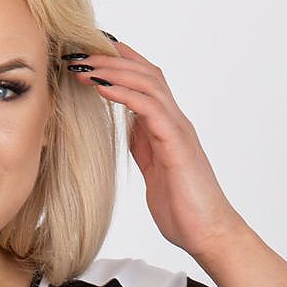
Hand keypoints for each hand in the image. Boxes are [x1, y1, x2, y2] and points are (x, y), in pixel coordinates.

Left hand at [64, 39, 247, 260]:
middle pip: (145, 73)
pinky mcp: (176, 145)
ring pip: (148, 83)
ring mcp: (178, 131)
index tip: (90, 53)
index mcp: (168, 128)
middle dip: (111, 59)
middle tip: (78, 53)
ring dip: (113, 71)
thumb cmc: (184, 209)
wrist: (208, 234)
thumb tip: (131, 130)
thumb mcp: (155, 172)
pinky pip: (149, 109)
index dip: (120, 63)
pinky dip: (123, 94)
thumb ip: (145, 148)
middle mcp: (175, 122)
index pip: (146, 82)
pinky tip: (101, 88)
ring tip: (83, 65)